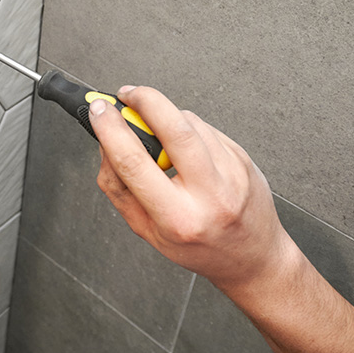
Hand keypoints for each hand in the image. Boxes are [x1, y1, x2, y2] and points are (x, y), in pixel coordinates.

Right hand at [90, 86, 292, 291]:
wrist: (254, 258)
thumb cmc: (200, 248)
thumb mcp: (146, 231)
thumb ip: (119, 189)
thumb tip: (105, 145)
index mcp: (178, 218)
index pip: (134, 162)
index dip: (110, 129)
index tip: (99, 111)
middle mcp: (210, 195)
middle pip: (175, 128)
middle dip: (144, 100)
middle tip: (127, 94)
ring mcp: (232, 174)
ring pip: (190, 122)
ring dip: (165, 113)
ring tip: (156, 128)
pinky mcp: (243, 159)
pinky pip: (206, 128)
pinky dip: (187, 126)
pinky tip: (183, 144)